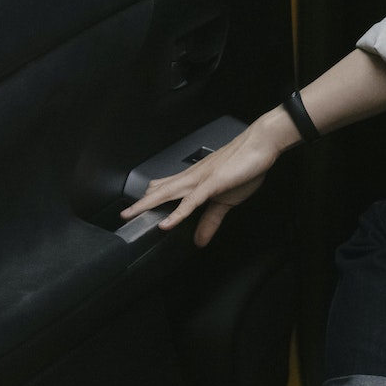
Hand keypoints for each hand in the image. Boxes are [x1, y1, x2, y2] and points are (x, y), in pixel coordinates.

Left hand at [120, 110, 296, 246]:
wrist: (261, 144)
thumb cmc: (245, 164)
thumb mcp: (227, 200)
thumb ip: (211, 221)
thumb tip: (200, 240)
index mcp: (195, 179)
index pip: (166, 188)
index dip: (150, 198)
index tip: (135, 208)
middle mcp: (192, 177)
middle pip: (160, 191)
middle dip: (140, 204)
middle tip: (123, 215)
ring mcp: (200, 179)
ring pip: (168, 194)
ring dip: (148, 205)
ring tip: (131, 215)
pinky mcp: (211, 184)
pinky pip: (190, 202)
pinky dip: (177, 214)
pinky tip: (166, 223)